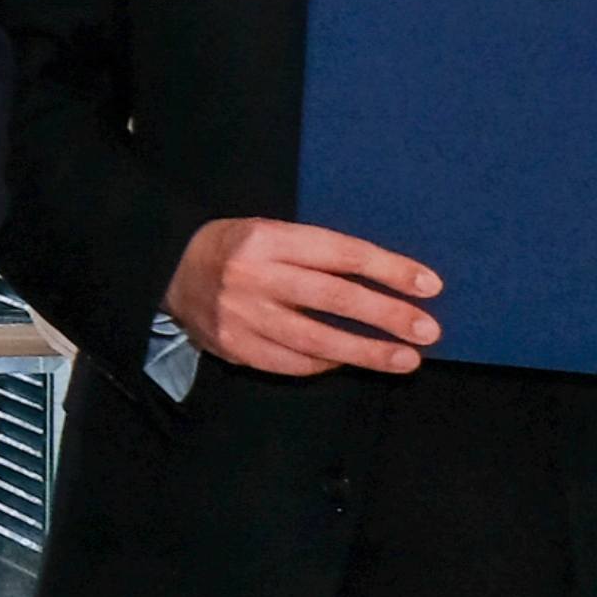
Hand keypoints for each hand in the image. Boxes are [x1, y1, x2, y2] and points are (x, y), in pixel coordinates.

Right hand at [161, 217, 439, 378]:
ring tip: (406, 359)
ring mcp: (242, 315)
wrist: (168, 270)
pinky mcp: (234, 346)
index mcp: (267, 238)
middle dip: (386, 315)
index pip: (340, 253)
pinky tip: (349, 361)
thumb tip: (388, 283)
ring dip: (367, 351)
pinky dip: (325, 362)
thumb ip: (317, 255)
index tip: (428, 286)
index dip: (388, 270)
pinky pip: (291, 362)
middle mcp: (253, 275)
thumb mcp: (271, 234)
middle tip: (428, 330)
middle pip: (333, 297)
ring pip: (316, 339)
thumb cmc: (237, 249)